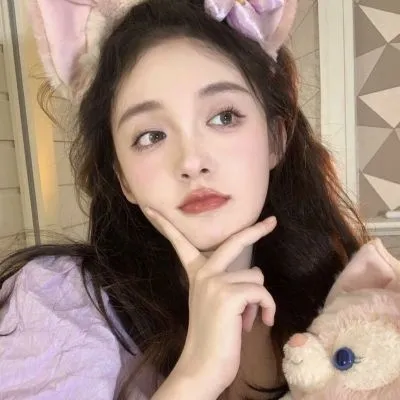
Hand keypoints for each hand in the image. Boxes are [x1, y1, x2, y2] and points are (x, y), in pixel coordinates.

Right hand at [145, 208, 276, 397]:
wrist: (203, 367)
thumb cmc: (213, 337)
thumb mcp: (214, 303)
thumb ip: (225, 283)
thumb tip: (254, 275)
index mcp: (196, 274)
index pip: (179, 243)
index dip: (166, 225)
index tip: (151, 208)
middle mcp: (203, 273)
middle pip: (234, 242)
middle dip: (256, 230)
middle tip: (272, 221)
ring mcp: (214, 282)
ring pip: (256, 276)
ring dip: (259, 299)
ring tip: (247, 317)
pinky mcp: (229, 294)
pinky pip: (261, 293)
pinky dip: (267, 308)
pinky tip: (260, 322)